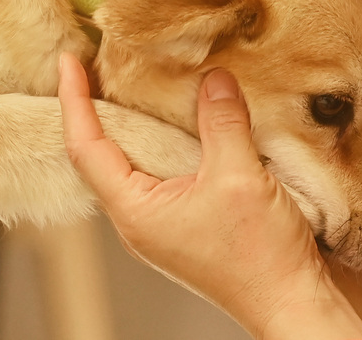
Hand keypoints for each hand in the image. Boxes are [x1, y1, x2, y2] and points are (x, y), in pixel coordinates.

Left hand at [57, 53, 361, 339]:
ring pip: (134, 163)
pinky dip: (164, 140)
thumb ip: (223, 123)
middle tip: (95, 64)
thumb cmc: (261, 257)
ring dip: (132, 123)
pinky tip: (182, 122)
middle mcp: (141, 218)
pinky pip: (163, 172)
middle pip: (102, 155)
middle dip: (94, 108)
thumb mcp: (240, 178)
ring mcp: (164, 221)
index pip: (87, 148)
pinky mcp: (190, 220)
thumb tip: (215, 79)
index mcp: (136, 211)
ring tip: (131, 84)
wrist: (291, 300)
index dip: (74, 100)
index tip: (69, 60)